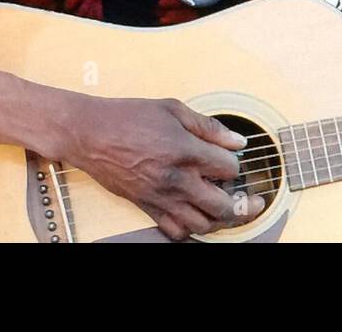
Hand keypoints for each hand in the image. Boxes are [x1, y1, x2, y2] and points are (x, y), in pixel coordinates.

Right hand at [59, 94, 265, 239]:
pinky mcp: (146, 207)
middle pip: (222, 206)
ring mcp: (160, 197)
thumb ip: (208, 127)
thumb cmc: (128, 117)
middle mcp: (175, 179)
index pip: (229, 169)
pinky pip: (175, 231)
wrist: (89, 134)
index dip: (236, 164)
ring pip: (201, 224)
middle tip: (252, 201)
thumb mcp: (173, 109)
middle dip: (242, 205)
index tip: (231, 158)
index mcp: (185, 150)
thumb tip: (237, 141)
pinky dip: (190, 229)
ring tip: (225, 208)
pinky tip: (196, 215)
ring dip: (219, 219)